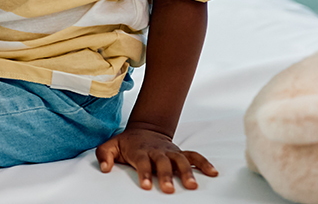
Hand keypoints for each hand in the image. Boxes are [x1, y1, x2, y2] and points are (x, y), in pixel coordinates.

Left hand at [95, 127, 217, 192]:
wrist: (144, 129)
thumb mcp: (110, 145)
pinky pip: (195, 156)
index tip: (145, 186)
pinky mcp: (179, 153)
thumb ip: (104, 155)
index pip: (142, 162)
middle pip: (163, 163)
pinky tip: (213, 173)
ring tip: (192, 186)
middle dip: (166, 175)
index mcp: (140, 151)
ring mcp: (170, 151)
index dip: (143, 173)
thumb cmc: (127, 143)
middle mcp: (157, 151)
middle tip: (169, 189)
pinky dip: (204, 163)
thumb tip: (104, 168)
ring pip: (181, 160)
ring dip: (187, 172)